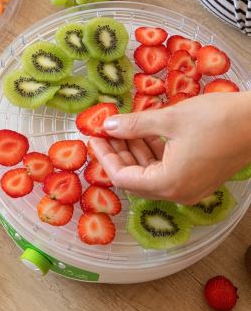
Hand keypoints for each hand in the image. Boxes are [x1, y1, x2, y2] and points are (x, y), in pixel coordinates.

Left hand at [90, 92, 250, 203]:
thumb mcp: (168, 119)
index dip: (105, 156)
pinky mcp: (197, 177)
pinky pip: (165, 169)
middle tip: (106, 131)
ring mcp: (189, 187)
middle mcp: (177, 192)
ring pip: (149, 172)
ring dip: (134, 150)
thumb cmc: (217, 119)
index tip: (94, 137)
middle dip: (118, 152)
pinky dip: (152, 151)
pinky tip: (144, 132)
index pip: (122, 177)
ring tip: (122, 127)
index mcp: (168, 183)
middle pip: (135, 177)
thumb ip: (133, 125)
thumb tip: (106, 126)